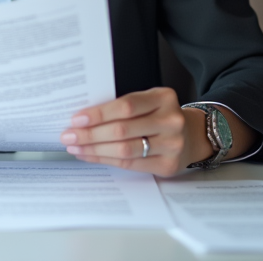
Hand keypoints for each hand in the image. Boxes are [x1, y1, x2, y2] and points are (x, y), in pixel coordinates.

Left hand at [59, 87, 208, 176]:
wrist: (194, 135)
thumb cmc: (161, 115)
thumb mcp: (149, 101)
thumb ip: (124, 106)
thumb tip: (83, 117)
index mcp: (163, 97)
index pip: (126, 106)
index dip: (99, 114)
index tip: (76, 119)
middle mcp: (170, 120)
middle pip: (122, 130)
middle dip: (90, 134)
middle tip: (68, 135)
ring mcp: (172, 145)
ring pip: (124, 149)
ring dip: (94, 149)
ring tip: (75, 147)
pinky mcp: (168, 165)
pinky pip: (130, 164)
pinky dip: (106, 159)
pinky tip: (90, 155)